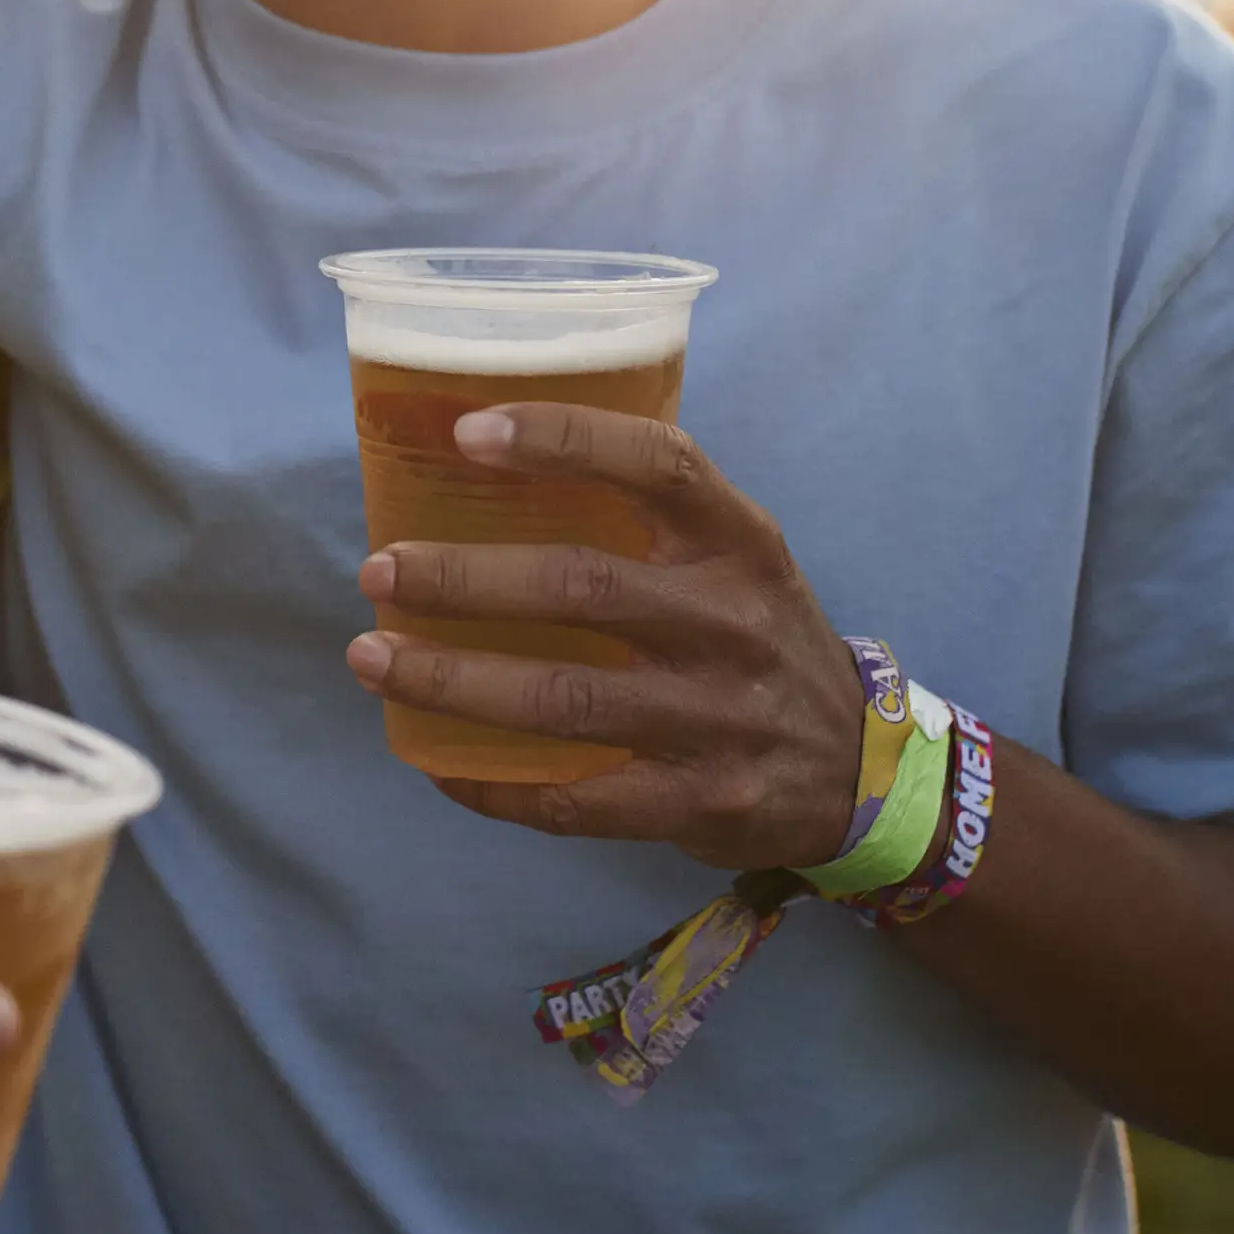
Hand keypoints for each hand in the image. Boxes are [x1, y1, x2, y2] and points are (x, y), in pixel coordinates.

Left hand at [347, 402, 865, 872]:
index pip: (657, 462)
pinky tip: (436, 762)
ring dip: (454, 681)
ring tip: (373, 659)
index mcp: (739, 541)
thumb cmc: (759, 637)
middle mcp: (732, 621)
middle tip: (380, 572)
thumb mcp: (737, 557)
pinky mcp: (701, 802)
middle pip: (583, 587)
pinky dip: (497, 784)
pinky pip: (579, 801)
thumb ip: (647, 515)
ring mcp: (718, 717)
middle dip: (464, 580)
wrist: (860, 772)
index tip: (467, 431)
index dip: (561, 438)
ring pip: (566, 698)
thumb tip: (487, 462)